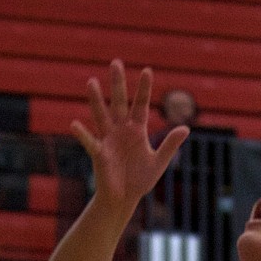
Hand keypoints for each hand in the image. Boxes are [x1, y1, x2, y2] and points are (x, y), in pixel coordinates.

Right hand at [72, 61, 187, 212]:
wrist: (124, 199)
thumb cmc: (140, 180)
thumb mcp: (159, 162)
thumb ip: (170, 145)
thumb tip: (186, 128)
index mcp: (137, 130)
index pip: (141, 105)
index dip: (144, 89)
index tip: (147, 70)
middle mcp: (121, 130)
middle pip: (120, 102)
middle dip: (118, 84)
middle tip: (115, 62)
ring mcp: (108, 139)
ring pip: (102, 115)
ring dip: (97, 100)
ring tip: (91, 82)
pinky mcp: (99, 153)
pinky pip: (90, 141)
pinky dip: (83, 134)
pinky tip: (75, 124)